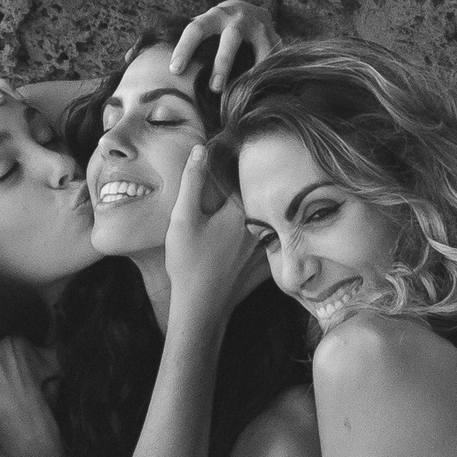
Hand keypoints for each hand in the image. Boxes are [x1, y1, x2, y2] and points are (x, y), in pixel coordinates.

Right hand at [162, 144, 265, 325]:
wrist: (200, 308)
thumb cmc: (188, 263)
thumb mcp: (183, 218)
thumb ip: (192, 181)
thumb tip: (201, 149)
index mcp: (242, 211)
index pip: (249, 176)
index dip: (242, 161)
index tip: (238, 150)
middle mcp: (261, 227)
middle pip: (263, 196)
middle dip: (256, 184)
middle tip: (250, 169)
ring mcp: (267, 248)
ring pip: (271, 219)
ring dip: (266, 209)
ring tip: (255, 199)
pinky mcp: (267, 265)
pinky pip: (274, 241)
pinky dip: (269, 234)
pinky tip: (256, 234)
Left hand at [170, 0, 278, 98]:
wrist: (251, 10)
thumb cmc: (216, 26)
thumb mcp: (201, 25)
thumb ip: (178, 41)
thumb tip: (135, 59)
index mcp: (213, 16)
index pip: (195, 29)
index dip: (184, 48)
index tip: (174, 70)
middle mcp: (237, 18)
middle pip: (230, 39)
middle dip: (223, 63)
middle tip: (214, 88)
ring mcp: (259, 26)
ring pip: (258, 48)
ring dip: (252, 70)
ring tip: (244, 92)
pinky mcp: (275, 36)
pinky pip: (274, 56)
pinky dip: (269, 72)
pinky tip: (264, 89)